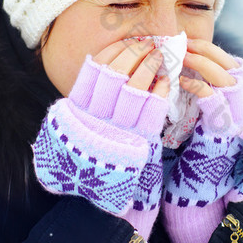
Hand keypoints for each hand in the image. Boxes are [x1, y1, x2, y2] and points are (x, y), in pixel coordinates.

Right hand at [32, 37, 170, 236]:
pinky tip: (166, 78)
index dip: (112, 52)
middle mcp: (96, 116)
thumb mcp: (76, 128)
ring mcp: (119, 127)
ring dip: (150, 65)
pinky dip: (161, 88)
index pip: (94, 70)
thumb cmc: (90, 158)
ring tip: (160, 54)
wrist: (96, 201)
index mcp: (77, 110)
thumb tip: (101, 64)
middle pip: (116, 72)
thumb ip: (86, 99)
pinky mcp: (141, 140)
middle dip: (134, 53)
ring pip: (136, 85)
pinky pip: (154, 107)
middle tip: (148, 43)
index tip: (125, 42)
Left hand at [178, 38, 242, 202]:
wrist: (198, 189)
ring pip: (228, 80)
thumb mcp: (196, 118)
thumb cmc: (191, 151)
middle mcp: (240, 110)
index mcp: (235, 104)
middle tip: (183, 42)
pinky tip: (181, 81)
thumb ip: (196, 96)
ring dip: (204, 64)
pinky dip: (198, 87)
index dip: (213, 51)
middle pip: (233, 69)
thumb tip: (179, 66)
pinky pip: (214, 101)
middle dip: (208, 52)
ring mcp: (235, 121)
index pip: (232, 66)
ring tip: (181, 55)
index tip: (192, 40)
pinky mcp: (223, 132)